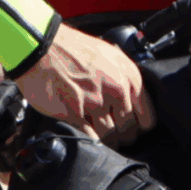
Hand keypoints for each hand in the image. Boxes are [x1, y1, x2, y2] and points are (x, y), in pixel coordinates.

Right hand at [15, 25, 151, 143]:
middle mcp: (116, 90)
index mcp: (129, 76)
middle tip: (116, 136)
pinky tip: (87, 136)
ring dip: (106, 142)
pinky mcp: (74, 113)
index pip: (147, 119)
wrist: (42, 47)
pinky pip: (90, 137)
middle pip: (129, 131)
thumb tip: (134, 101)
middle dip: (123, 137)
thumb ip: (126, 79)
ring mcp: (95, 102)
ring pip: (110, 137)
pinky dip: (90, 141)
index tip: (133, 128)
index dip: (140, 127)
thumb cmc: (74, 49)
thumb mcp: (111, 56)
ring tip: (101, 137)